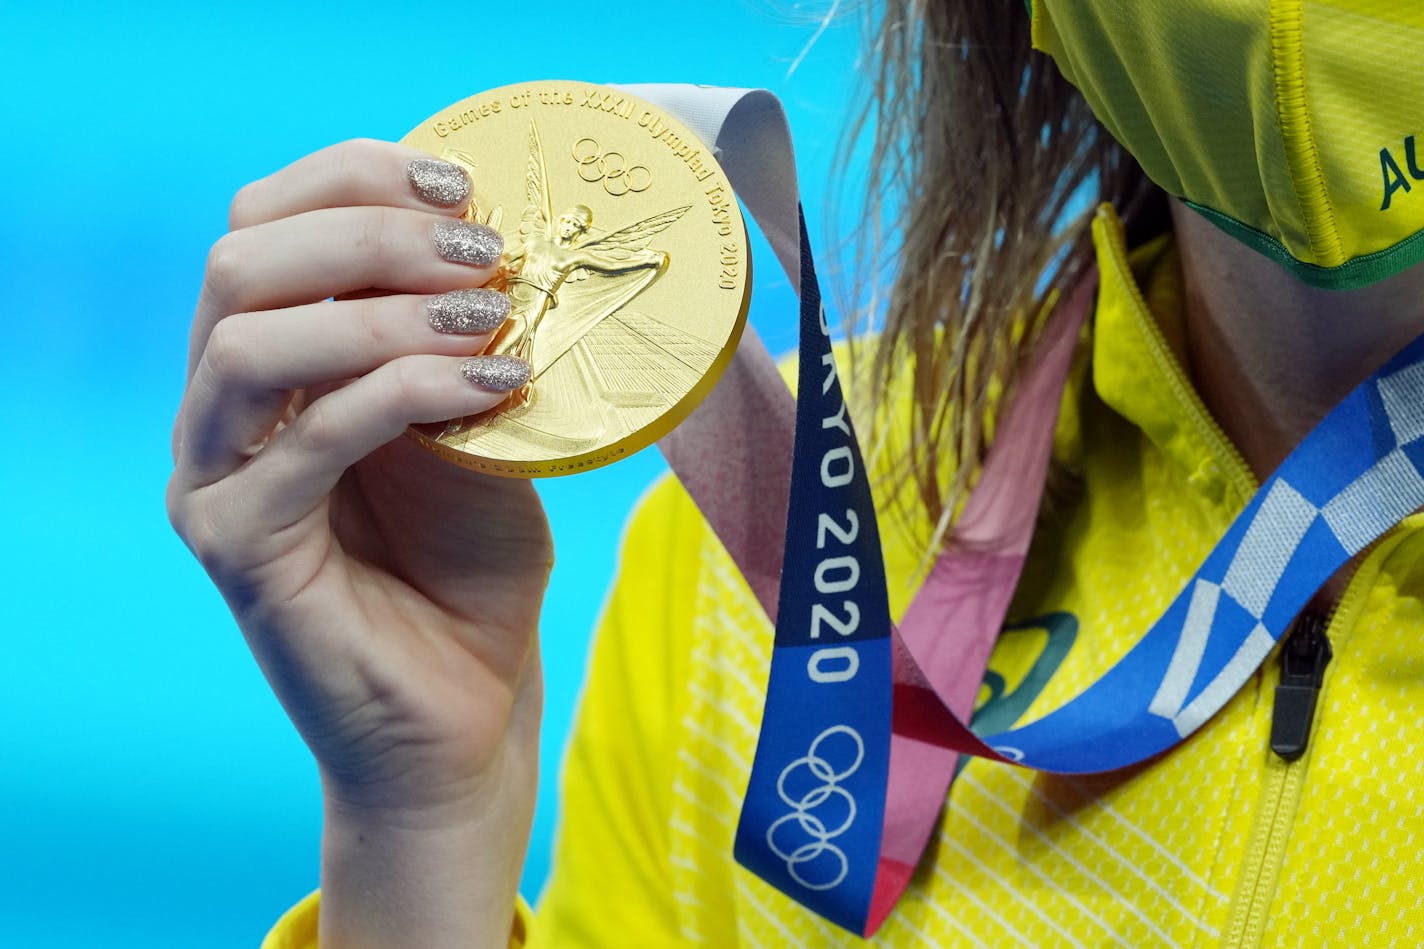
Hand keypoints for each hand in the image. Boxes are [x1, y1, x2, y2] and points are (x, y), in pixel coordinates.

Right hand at [167, 140, 549, 946]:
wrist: (465, 700)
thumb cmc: (471, 563)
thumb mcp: (473, 422)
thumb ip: (454, 340)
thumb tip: (492, 243)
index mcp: (270, 363)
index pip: (267, 225)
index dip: (355, 179)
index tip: (462, 181)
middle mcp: (220, 410)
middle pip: (242, 261)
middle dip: (370, 232)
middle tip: (484, 249)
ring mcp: (215, 478)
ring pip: (251, 341)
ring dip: (382, 308)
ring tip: (489, 315)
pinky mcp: (238, 546)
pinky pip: (306, 438)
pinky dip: (405, 394)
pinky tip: (495, 387)